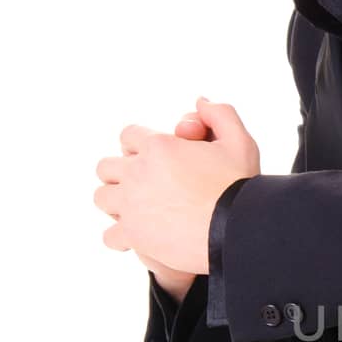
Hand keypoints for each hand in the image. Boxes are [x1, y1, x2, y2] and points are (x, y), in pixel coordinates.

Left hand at [94, 96, 260, 275]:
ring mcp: (131, 205)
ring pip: (101, 198)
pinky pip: (110, 236)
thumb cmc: (239, 186)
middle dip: (122, 174)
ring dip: (116, 203)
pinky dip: (121, 238)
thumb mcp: (239, 141)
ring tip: (137, 211)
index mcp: (158, 146)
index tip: (152, 159)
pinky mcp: (133, 234)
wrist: (237, 229)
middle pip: (106, 167)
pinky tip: (139, 239)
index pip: (128, 136)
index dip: (140, 145)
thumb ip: (219, 114)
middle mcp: (137, 172)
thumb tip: (200, 102)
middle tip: (142, 186)